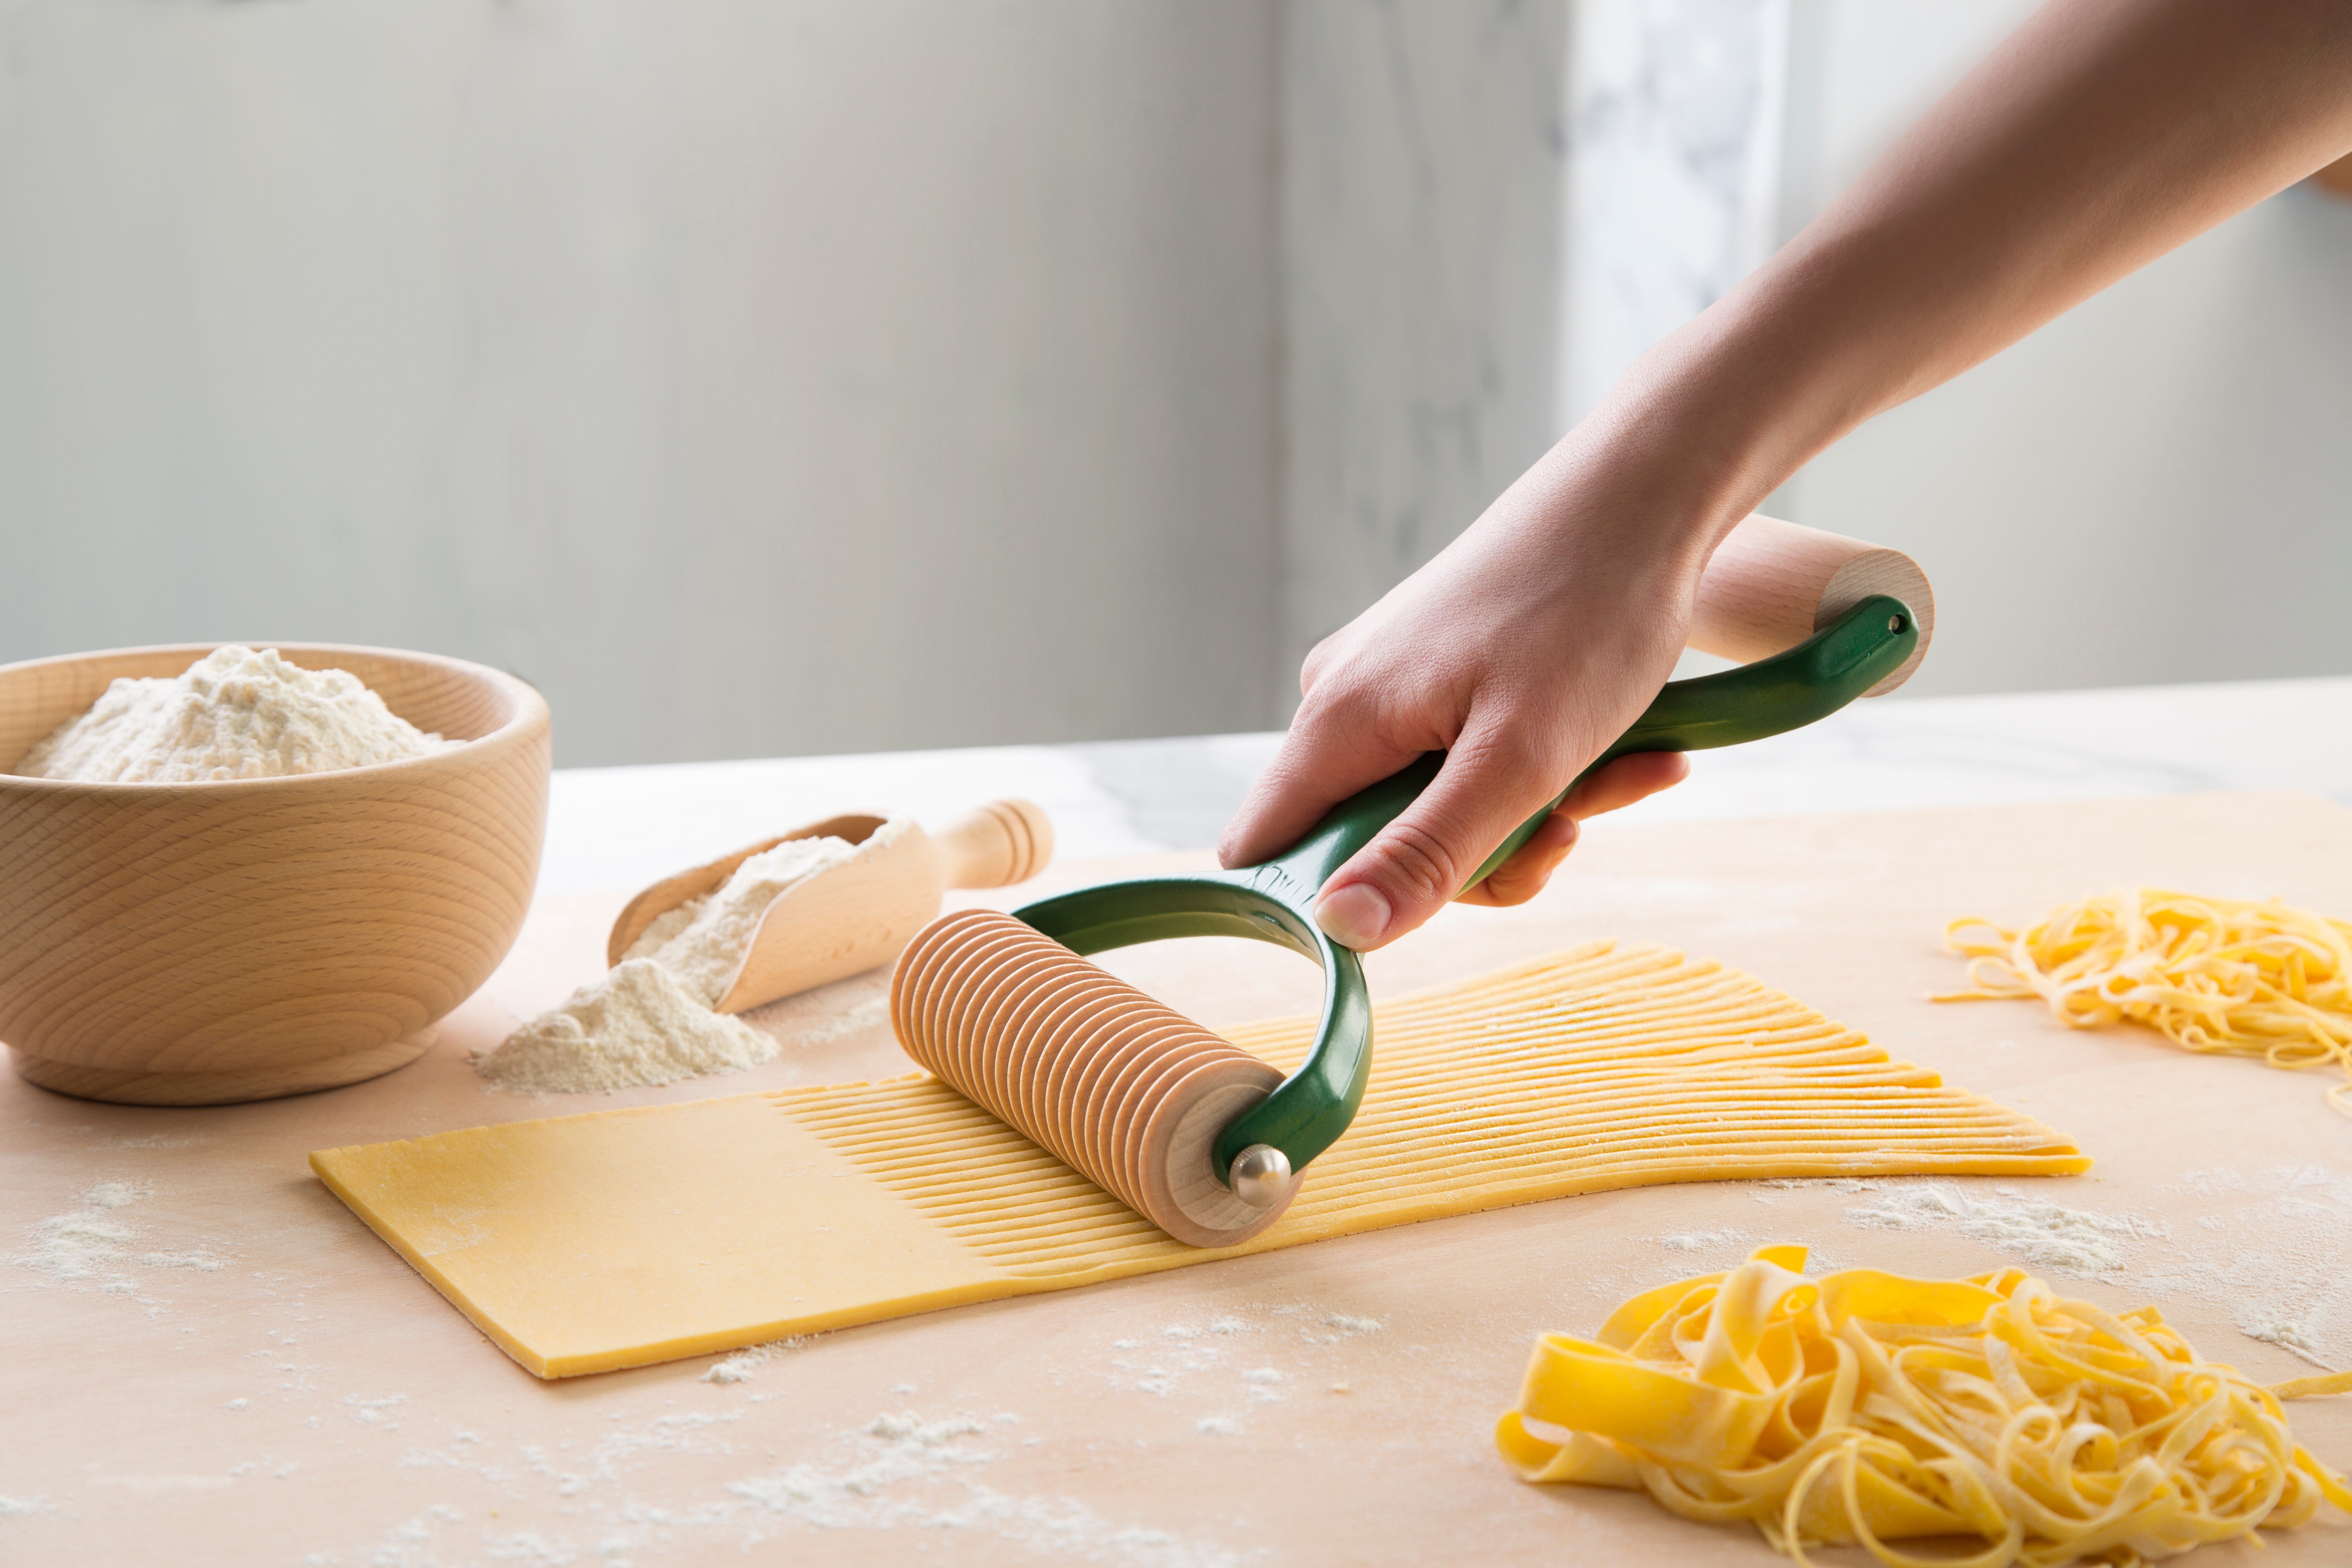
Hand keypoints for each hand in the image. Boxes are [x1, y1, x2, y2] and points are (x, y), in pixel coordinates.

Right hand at [1218, 429, 1716, 951]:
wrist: (1644, 498)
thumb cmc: (1587, 615)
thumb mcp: (1517, 761)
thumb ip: (1425, 852)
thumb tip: (1338, 930)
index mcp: (1338, 722)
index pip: (1269, 853)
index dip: (1337, 902)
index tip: (1439, 892)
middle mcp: (1344, 702)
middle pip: (1371, 846)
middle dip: (1479, 856)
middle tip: (1567, 827)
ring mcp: (1391, 685)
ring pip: (1436, 809)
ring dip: (1530, 817)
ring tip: (1609, 775)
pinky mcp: (1438, 676)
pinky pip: (1469, 763)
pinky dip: (1541, 773)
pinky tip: (1618, 754)